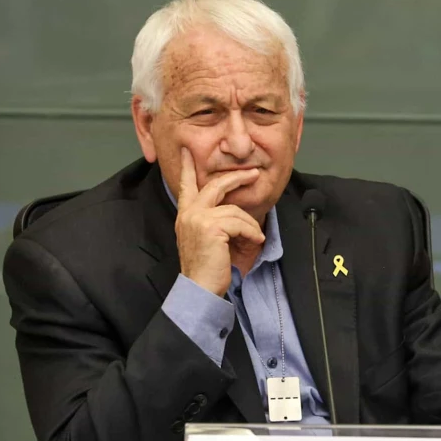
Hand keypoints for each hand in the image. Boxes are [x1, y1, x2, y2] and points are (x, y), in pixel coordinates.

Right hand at [175, 148, 264, 295]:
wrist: (199, 288)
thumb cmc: (206, 268)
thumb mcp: (205, 239)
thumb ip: (212, 220)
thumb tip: (233, 210)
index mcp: (185, 215)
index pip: (186, 186)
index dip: (188, 168)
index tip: (187, 151)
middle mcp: (189, 213)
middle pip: (215, 186)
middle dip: (237, 178)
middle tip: (253, 174)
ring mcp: (198, 219)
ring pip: (234, 210)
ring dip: (250, 225)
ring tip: (255, 238)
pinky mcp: (211, 227)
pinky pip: (240, 222)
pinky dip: (252, 233)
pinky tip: (255, 242)